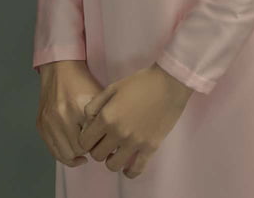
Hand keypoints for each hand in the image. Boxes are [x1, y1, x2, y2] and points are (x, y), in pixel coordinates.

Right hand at [36, 60, 104, 167]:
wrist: (60, 69)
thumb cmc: (82, 81)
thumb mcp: (98, 95)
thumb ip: (102, 118)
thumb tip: (109, 142)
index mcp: (78, 107)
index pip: (89, 141)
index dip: (97, 143)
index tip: (101, 140)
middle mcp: (60, 116)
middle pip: (76, 150)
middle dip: (86, 150)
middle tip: (92, 143)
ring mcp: (48, 122)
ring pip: (63, 154)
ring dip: (74, 154)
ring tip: (82, 151)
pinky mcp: (40, 125)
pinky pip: (52, 149)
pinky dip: (62, 153)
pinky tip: (71, 151)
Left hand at [79, 63, 193, 179]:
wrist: (168, 83)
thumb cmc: (140, 82)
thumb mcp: (113, 87)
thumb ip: (95, 104)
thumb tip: (87, 122)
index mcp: (106, 117)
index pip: (84, 142)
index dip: (87, 139)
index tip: (94, 136)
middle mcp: (118, 133)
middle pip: (97, 155)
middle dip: (98, 149)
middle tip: (106, 141)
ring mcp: (134, 143)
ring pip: (112, 166)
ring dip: (112, 160)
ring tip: (118, 151)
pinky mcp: (150, 148)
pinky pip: (135, 170)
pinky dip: (129, 171)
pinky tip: (129, 163)